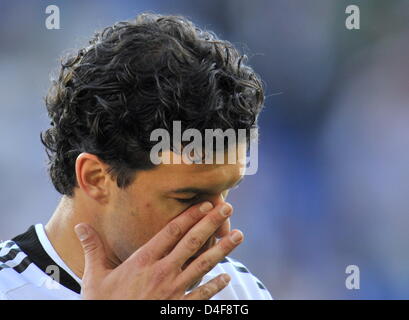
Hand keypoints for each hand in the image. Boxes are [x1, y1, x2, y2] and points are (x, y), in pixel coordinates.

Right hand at [74, 202, 243, 298]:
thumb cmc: (103, 305)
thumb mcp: (95, 276)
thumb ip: (93, 248)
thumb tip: (80, 226)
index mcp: (144, 261)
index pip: (171, 232)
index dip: (189, 216)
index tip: (204, 204)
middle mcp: (162, 272)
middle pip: (192, 243)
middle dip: (211, 223)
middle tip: (227, 207)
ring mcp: (173, 291)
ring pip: (203, 265)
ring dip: (222, 249)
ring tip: (238, 236)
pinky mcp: (178, 309)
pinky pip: (202, 296)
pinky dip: (215, 286)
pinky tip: (227, 277)